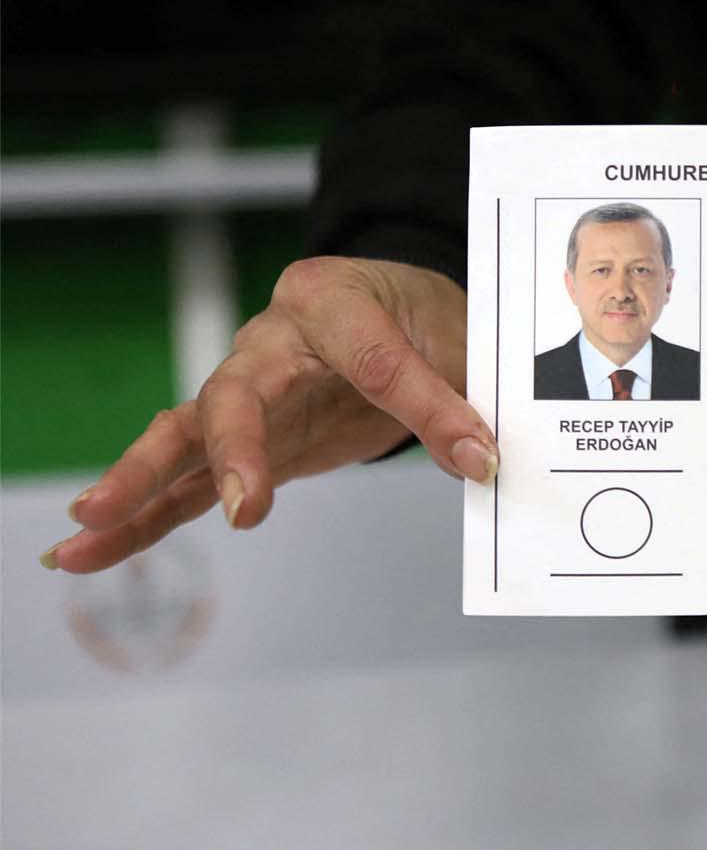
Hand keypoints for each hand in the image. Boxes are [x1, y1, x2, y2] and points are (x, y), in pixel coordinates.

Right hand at [42, 257, 497, 572]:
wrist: (403, 315)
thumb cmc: (423, 317)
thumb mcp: (457, 345)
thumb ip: (456, 398)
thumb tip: (477, 459)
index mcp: (331, 298)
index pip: (371, 357)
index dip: (423, 408)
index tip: (475, 455)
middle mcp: (272, 340)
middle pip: (237, 393)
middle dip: (236, 448)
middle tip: (246, 503)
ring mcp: (250, 391)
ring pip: (187, 436)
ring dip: (142, 481)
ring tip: (88, 522)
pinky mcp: (247, 440)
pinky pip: (188, 480)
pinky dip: (143, 515)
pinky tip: (86, 551)